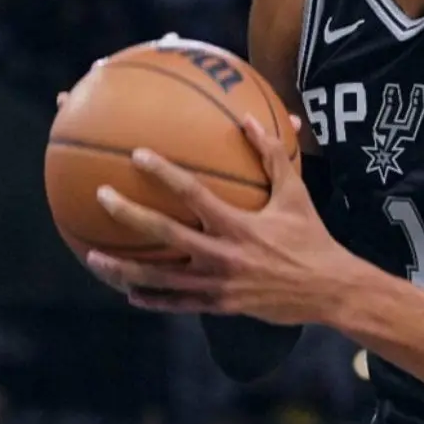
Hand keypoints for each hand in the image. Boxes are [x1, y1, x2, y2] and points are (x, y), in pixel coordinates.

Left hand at [84, 116, 353, 324]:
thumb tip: (250, 118)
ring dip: (125, 268)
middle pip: (164, 234)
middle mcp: (222, 254)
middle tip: (101, 197)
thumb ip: (272, 154)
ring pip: (161, 277)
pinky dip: (152, 299)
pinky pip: (178, 304)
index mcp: (237, 224)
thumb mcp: (295, 193)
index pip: (192, 193)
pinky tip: (129, 294)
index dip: (163, 173)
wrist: (330, 291)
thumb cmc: (311, 237)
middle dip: (129, 215)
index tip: (137, 155)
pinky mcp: (219, 305)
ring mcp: (217, 284)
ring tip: (94, 258)